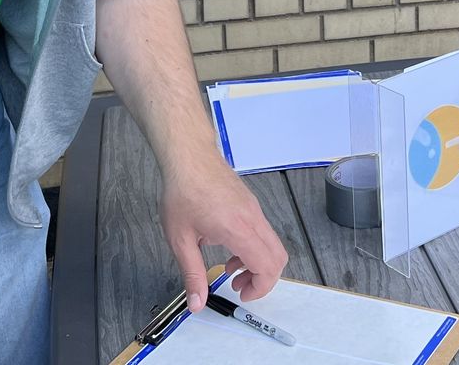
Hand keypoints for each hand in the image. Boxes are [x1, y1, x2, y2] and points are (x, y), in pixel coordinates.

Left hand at [161, 159, 287, 312]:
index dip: (259, 288)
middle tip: (239, 287)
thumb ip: (192, 274)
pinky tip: (229, 247)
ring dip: (258, 263)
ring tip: (231, 269)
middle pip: (278, 258)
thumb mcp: (180, 239)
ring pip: (273, 245)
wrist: (189, 156)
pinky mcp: (251, 204)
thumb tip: (197, 302)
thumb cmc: (183, 191)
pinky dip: (254, 247)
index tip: (242, 295)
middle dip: (263, 279)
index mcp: (238, 230)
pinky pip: (263, 232)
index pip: (267, 266)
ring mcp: (254, 209)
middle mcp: (253, 219)